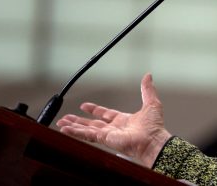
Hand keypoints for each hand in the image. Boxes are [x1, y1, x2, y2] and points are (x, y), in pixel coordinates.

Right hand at [56, 73, 171, 167]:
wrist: (153, 140)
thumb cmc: (155, 127)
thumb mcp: (151, 103)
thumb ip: (147, 90)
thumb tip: (148, 76)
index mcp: (123, 120)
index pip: (105, 114)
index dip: (94, 110)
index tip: (84, 106)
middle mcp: (114, 128)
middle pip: (91, 124)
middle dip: (78, 121)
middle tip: (66, 118)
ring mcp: (108, 135)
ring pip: (86, 130)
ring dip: (73, 126)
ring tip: (61, 123)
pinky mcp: (104, 139)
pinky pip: (87, 135)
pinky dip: (75, 132)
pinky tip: (65, 130)